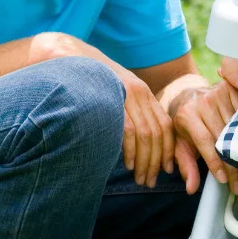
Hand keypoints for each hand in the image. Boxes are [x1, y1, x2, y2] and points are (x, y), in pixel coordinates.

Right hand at [30, 32, 173, 187]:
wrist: (68, 57)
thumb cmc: (89, 83)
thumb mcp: (116, 94)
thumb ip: (129, 113)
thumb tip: (138, 146)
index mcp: (144, 93)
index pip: (165, 125)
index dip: (169, 149)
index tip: (167, 169)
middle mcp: (140, 93)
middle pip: (158, 133)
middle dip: (157, 161)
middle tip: (151, 181)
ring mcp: (126, 94)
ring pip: (146, 134)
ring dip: (145, 161)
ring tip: (141, 178)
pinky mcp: (112, 99)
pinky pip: (129, 129)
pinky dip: (131, 151)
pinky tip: (129, 165)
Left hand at [169, 78, 237, 195]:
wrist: (188, 93)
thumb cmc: (184, 124)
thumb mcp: (180, 144)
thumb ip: (185, 165)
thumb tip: (191, 189)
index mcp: (187, 115)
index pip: (205, 141)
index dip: (216, 162)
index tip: (224, 180)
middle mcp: (203, 102)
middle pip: (223, 136)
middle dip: (232, 163)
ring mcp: (218, 93)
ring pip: (237, 126)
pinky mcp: (230, 88)